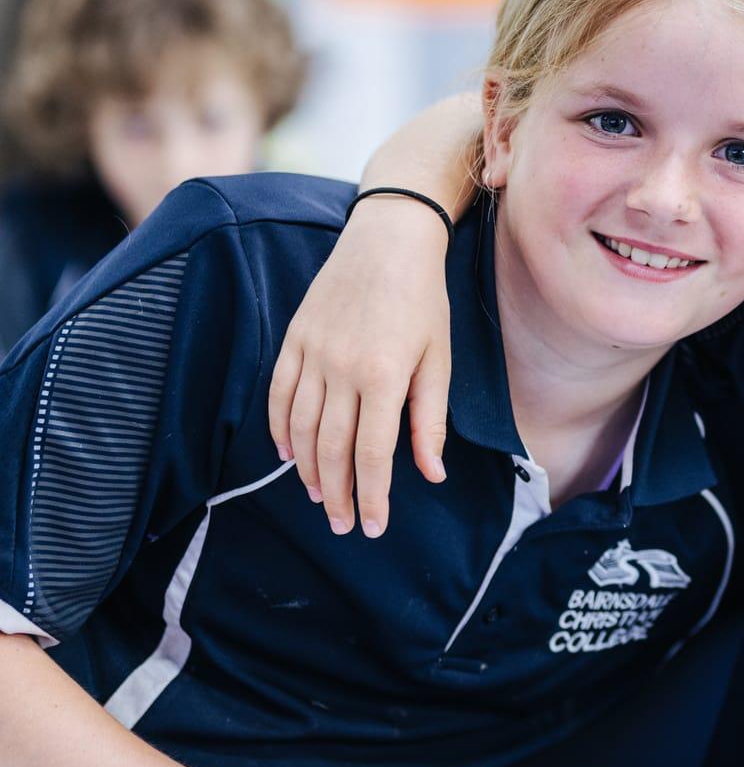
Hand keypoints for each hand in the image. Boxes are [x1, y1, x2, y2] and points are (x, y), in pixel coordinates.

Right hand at [267, 197, 453, 537]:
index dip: (371, 496)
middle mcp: (341, 369)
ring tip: (319, 497)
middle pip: (332, 449)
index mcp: (384, 376)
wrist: (388, 241)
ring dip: (308, 469)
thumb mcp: (440, 360)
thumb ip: (430, 420)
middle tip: (341, 525)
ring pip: (302, 428)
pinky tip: (289, 454)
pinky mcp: (294, 339)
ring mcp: (312, 353)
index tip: (372, 525)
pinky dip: (281, 429)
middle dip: (337, 494)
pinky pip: (280, 395)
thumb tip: (431, 474)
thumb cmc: (425, 302)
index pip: (372, 454)